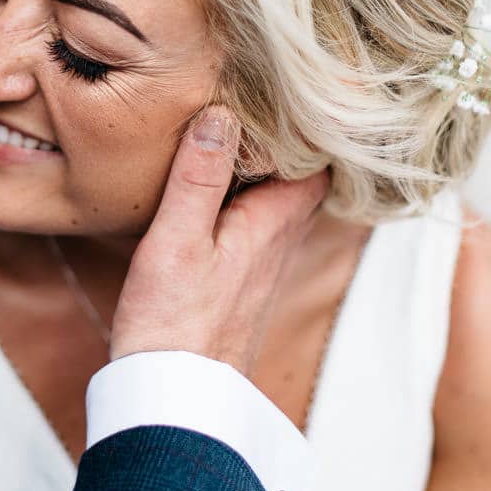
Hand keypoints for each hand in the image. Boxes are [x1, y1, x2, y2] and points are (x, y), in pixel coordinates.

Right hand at [111, 108, 328, 374]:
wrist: (172, 397)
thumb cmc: (174, 323)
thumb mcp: (178, 239)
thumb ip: (198, 176)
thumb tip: (221, 114)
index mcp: (273, 224)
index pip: (319, 163)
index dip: (315, 127)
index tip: (300, 92)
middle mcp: (279, 242)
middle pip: (303, 179)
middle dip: (292, 142)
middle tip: (274, 99)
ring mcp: (262, 264)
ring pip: (280, 201)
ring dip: (270, 168)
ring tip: (247, 127)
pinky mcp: (241, 280)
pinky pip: (257, 223)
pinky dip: (248, 195)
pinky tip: (221, 185)